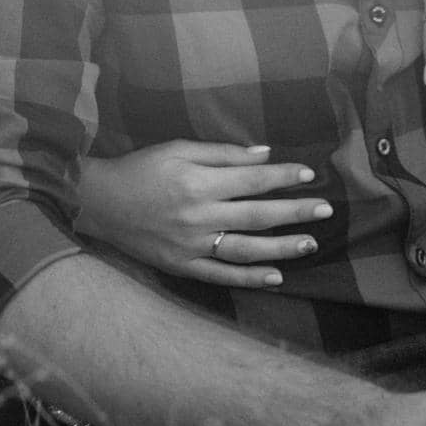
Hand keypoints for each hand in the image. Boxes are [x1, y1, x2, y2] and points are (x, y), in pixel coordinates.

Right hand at [75, 140, 332, 287]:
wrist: (100, 202)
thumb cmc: (141, 168)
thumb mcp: (178, 148)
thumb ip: (222, 153)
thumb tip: (264, 155)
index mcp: (198, 182)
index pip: (251, 180)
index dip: (283, 176)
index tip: (309, 175)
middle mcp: (198, 216)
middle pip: (256, 215)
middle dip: (294, 211)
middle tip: (325, 210)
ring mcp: (191, 246)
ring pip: (245, 250)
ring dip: (281, 247)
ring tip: (310, 243)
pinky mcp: (182, 266)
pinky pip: (221, 275)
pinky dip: (249, 277)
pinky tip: (275, 276)